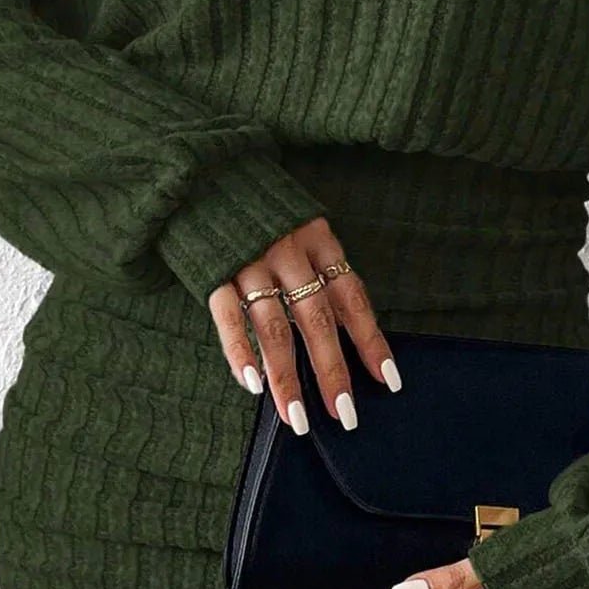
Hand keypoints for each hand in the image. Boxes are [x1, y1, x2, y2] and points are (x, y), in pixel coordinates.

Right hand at [208, 215, 400, 434]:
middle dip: (332, 370)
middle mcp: (287, 251)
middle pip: (316, 318)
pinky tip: (252, 384)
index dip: (370, 339)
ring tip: (297, 417)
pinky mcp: (212, 269)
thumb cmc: (260, 212)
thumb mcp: (300, 228)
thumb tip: (341, 332)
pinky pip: (227, 316)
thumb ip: (317, 269)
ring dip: (286, 376)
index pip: (351, 296)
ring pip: (273, 326)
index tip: (387, 381)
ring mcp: (248, 260)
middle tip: (344, 414)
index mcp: (317, 240)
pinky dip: (239, 351)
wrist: (201, 171)